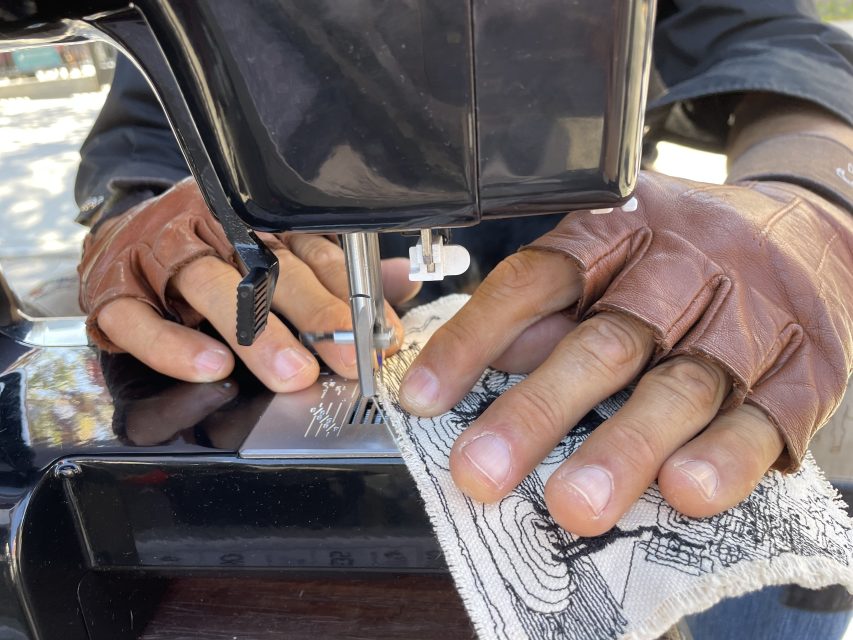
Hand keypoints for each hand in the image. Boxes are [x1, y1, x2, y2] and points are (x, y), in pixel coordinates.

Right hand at [79, 178, 419, 391]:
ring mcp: (159, 254)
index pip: (311, 251)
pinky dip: (174, 345)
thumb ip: (331, 274)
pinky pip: (139, 319)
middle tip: (348, 356)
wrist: (116, 241)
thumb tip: (400, 284)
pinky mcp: (113, 289)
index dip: (348, 295)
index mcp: (253, 218)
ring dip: (256, 333)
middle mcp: (208, 226)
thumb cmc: (204, 254)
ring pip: (211, 286)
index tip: (381, 336)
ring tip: (291, 370)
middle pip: (269, 267)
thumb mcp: (269, 254)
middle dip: (315, 315)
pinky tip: (211, 366)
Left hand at [398, 171, 852, 535]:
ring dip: (623, 448)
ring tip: (573, 504)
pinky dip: (725, 457)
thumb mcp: (615, 252)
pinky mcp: (805, 369)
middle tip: (481, 473)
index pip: (535, 280)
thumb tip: (482, 364)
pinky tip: (685, 491)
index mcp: (620, 233)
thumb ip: (551, 308)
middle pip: (602, 343)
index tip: (420, 398)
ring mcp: (748, 319)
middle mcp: (682, 269)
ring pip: (679, 385)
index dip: (473, 339)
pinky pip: (764, 416)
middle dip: (538, 412)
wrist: (813, 226)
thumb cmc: (686, 253)